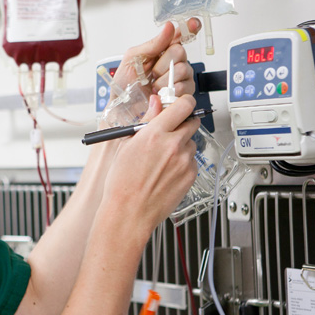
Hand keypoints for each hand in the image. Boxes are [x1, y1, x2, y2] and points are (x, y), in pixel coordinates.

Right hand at [100, 94, 199, 236]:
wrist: (129, 212)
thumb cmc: (122, 183)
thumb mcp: (126, 145)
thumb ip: (146, 120)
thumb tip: (156, 104)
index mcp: (155, 133)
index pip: (183, 105)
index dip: (184, 102)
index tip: (181, 104)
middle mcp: (173, 145)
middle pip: (192, 121)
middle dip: (183, 123)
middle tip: (171, 131)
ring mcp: (184, 161)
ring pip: (191, 143)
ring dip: (181, 145)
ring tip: (162, 160)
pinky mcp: (191, 175)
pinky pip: (191, 161)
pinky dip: (182, 163)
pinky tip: (166, 172)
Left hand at [113, 18, 200, 100]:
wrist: (123, 106)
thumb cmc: (125, 83)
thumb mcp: (133, 58)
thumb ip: (152, 43)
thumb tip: (169, 27)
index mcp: (162, 50)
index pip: (180, 35)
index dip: (189, 27)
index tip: (194, 23)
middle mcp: (174, 62)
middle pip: (180, 51)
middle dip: (163, 63)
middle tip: (152, 73)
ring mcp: (181, 78)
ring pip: (182, 69)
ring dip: (163, 80)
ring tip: (154, 86)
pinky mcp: (184, 93)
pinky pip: (184, 87)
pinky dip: (169, 91)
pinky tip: (161, 94)